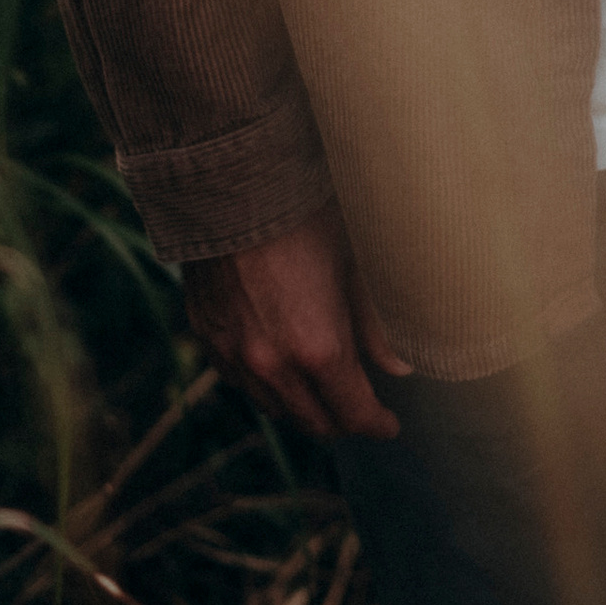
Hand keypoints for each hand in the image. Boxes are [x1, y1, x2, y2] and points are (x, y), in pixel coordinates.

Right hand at [180, 204, 410, 441]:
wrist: (232, 180)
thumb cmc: (307, 212)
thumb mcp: (357, 261)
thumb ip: (377, 324)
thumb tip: (400, 367)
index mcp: (318, 349)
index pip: (353, 413)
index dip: (376, 424)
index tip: (388, 424)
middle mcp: (271, 364)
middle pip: (312, 421)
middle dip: (341, 420)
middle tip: (359, 409)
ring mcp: (232, 353)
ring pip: (272, 405)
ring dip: (300, 405)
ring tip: (321, 388)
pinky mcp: (205, 334)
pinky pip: (238, 378)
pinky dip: (263, 381)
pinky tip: (277, 362)